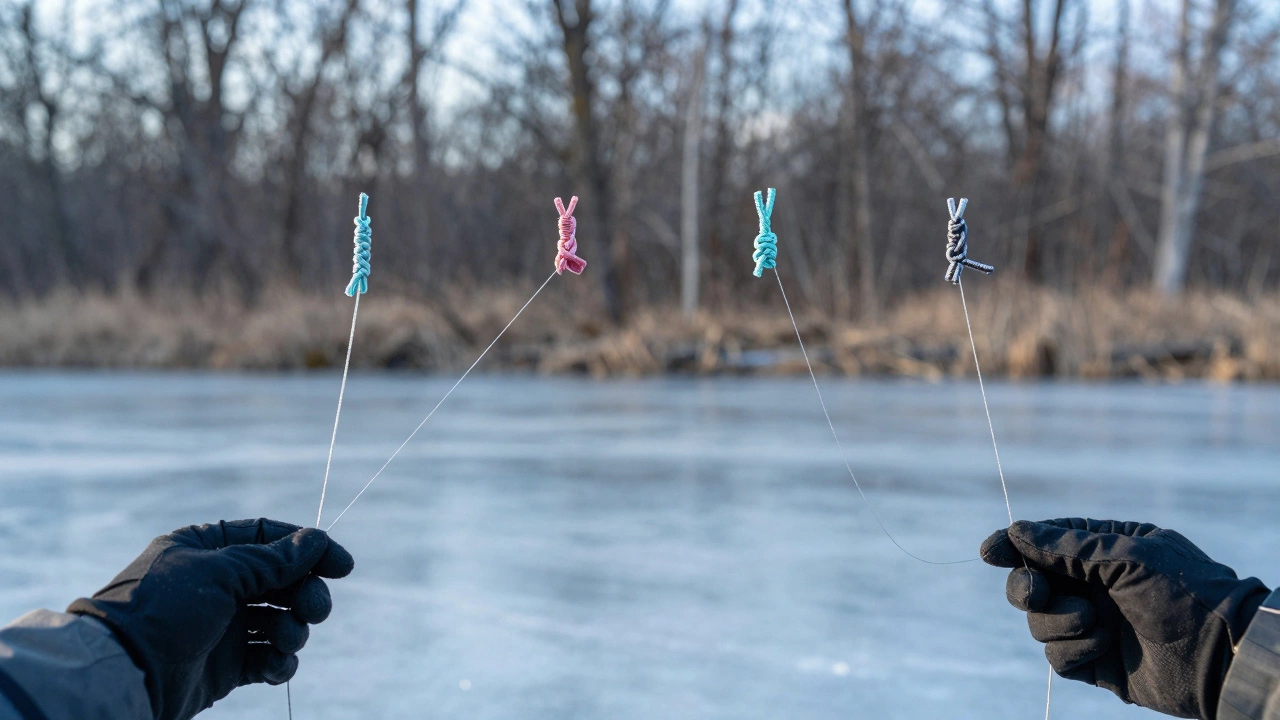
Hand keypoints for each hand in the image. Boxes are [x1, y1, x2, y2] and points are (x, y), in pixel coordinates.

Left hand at [67, 519, 353, 719]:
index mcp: (205, 548)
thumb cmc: (164, 609)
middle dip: (305, 593)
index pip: (268, 538)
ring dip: (294, 629)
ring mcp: (222, 625)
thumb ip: (273, 559)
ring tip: (287, 640)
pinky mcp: (226, 665)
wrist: (123, 672)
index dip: (308, 549)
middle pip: (281, 580)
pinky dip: (280, 662)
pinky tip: (277, 666)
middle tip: (315, 608)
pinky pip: (268, 658)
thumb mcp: (220, 572)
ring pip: (280, 620)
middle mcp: (216, 584)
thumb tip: (317, 540)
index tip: (342, 565)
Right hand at [981, 519, 1267, 719]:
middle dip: (1027, 587)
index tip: (990, 551)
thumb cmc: (1183, 592)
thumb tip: (1017, 530)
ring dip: (1058, 622)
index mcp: (1102, 550)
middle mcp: (1092, 586)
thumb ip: (1068, 546)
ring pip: (1038, 622)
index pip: (1045, 542)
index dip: (1013, 545)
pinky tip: (1101, 646)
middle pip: (1030, 583)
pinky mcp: (1093, 662)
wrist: (1222, 655)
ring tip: (1093, 623)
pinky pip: (1056, 656)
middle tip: (1037, 593)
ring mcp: (1091, 624)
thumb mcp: (1126, 557)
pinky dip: (1071, 651)